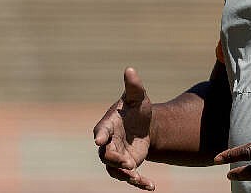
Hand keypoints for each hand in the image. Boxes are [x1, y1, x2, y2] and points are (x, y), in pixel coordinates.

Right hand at [93, 67, 155, 190]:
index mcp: (107, 125)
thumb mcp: (138, 97)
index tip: (99, 140)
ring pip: (115, 170)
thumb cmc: (137, 109)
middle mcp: (108, 144)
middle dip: (115, 159)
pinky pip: (129, 177)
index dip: (99, 135)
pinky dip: (139, 183)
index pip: (100, 131)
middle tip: (128, 163)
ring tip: (138, 178)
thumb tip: (130, 69)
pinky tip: (151, 186)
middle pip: (105, 155)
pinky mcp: (127, 167)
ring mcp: (116, 157)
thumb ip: (134, 86)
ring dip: (125, 175)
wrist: (145, 126)